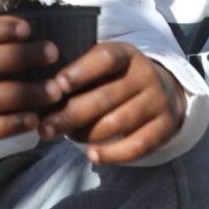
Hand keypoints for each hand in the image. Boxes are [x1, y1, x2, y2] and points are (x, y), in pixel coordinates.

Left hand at [37, 42, 184, 163]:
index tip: (57, 85)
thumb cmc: (117, 78)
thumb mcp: (104, 66)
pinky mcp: (166, 126)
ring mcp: (158, 100)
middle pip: (105, 97)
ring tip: (67, 136)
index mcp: (126, 53)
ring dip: (86, 134)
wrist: (163, 90)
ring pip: (117, 123)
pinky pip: (137, 145)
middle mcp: (145, 74)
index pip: (104, 58)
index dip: (80, 72)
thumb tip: (43, 91)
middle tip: (44, 128)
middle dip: (70, 115)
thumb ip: (79, 73)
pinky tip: (92, 155)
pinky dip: (112, 154)